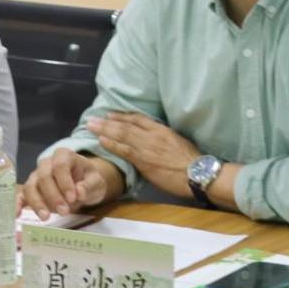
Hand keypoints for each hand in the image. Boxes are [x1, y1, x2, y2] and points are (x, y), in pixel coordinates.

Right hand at [19, 146, 122, 218]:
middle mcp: (47, 163)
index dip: (65, 183)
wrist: (83, 186)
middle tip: (64, 211)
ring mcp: (36, 176)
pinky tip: (17, 214)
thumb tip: (79, 192)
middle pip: (44, 176)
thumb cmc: (89, 180)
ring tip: (46, 217)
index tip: (73, 199)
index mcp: (64, 156)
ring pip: (30, 186)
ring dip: (37, 202)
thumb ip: (89, 186)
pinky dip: (17, 203)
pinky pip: (21, 195)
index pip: (60, 166)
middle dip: (53, 195)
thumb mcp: (96, 182)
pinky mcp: (31, 189)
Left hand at [86, 112, 200, 197]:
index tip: (111, 114)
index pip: (139, 119)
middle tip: (92, 118)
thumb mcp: (178, 141)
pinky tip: (101, 140)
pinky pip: (124, 150)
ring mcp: (147, 147)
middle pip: (126, 125)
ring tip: (90, 126)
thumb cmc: (192, 161)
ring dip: (104, 129)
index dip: (123, 116)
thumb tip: (154, 139)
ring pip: (122, 134)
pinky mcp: (144, 161)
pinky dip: (112, 144)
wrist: (197, 173)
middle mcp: (153, 135)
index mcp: (162, 129)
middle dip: (108, 121)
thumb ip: (164, 138)